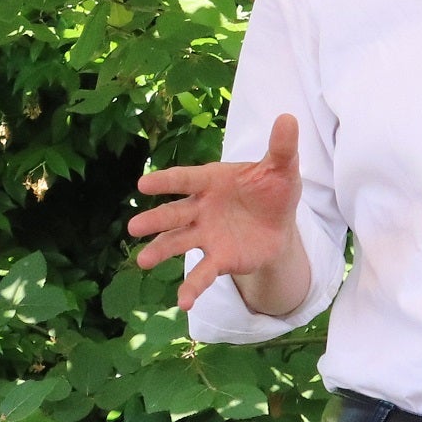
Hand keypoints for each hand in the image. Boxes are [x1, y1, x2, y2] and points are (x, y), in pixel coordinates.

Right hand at [129, 114, 309, 314]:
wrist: (279, 225)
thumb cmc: (273, 190)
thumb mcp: (282, 169)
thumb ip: (282, 147)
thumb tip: (289, 117)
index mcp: (212, 181)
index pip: (186, 180)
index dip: (166, 181)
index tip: (144, 183)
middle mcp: (202, 208)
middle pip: (174, 214)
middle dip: (155, 220)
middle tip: (133, 227)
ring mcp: (206, 235)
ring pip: (178, 243)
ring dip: (160, 252)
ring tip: (142, 261)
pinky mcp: (218, 259)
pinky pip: (202, 274)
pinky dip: (191, 288)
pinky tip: (183, 304)